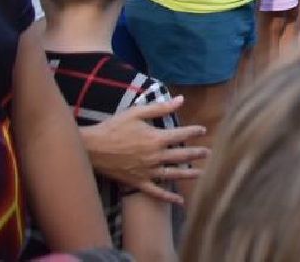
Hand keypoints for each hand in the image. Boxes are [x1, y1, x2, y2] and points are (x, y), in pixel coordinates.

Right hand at [81, 96, 208, 206]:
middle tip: (208, 153)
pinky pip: (156, 192)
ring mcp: (147, 171)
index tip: (203, 130)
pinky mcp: (137, 182)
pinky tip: (179, 201)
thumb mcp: (136, 113)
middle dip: (197, 154)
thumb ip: (160, 107)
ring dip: (189, 174)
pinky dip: (168, 197)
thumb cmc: (113, 127)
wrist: (91, 148)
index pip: (182, 135)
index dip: (194, 132)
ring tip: (201, 172)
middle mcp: (155, 157)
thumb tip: (181, 99)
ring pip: (173, 174)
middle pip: (182, 156)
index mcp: (156, 139)